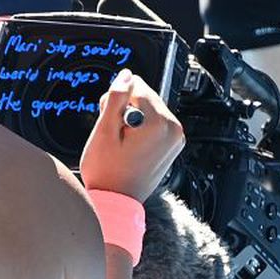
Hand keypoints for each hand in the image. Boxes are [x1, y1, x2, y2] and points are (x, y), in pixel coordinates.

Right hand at [80, 69, 183, 200]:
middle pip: (145, 96)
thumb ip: (116, 98)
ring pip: (149, 109)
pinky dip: (140, 130)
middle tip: (115, 135)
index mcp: (159, 123)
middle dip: (125, 109)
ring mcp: (175, 139)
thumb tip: (126, 76)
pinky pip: (154, 123)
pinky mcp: (172, 146)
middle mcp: (173, 129)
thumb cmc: (107, 173)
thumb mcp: (104, 132)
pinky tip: (130, 147)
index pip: (137, 86)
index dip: (117, 100)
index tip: (111, 120)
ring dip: (132, 120)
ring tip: (121, 144)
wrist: (115, 203)